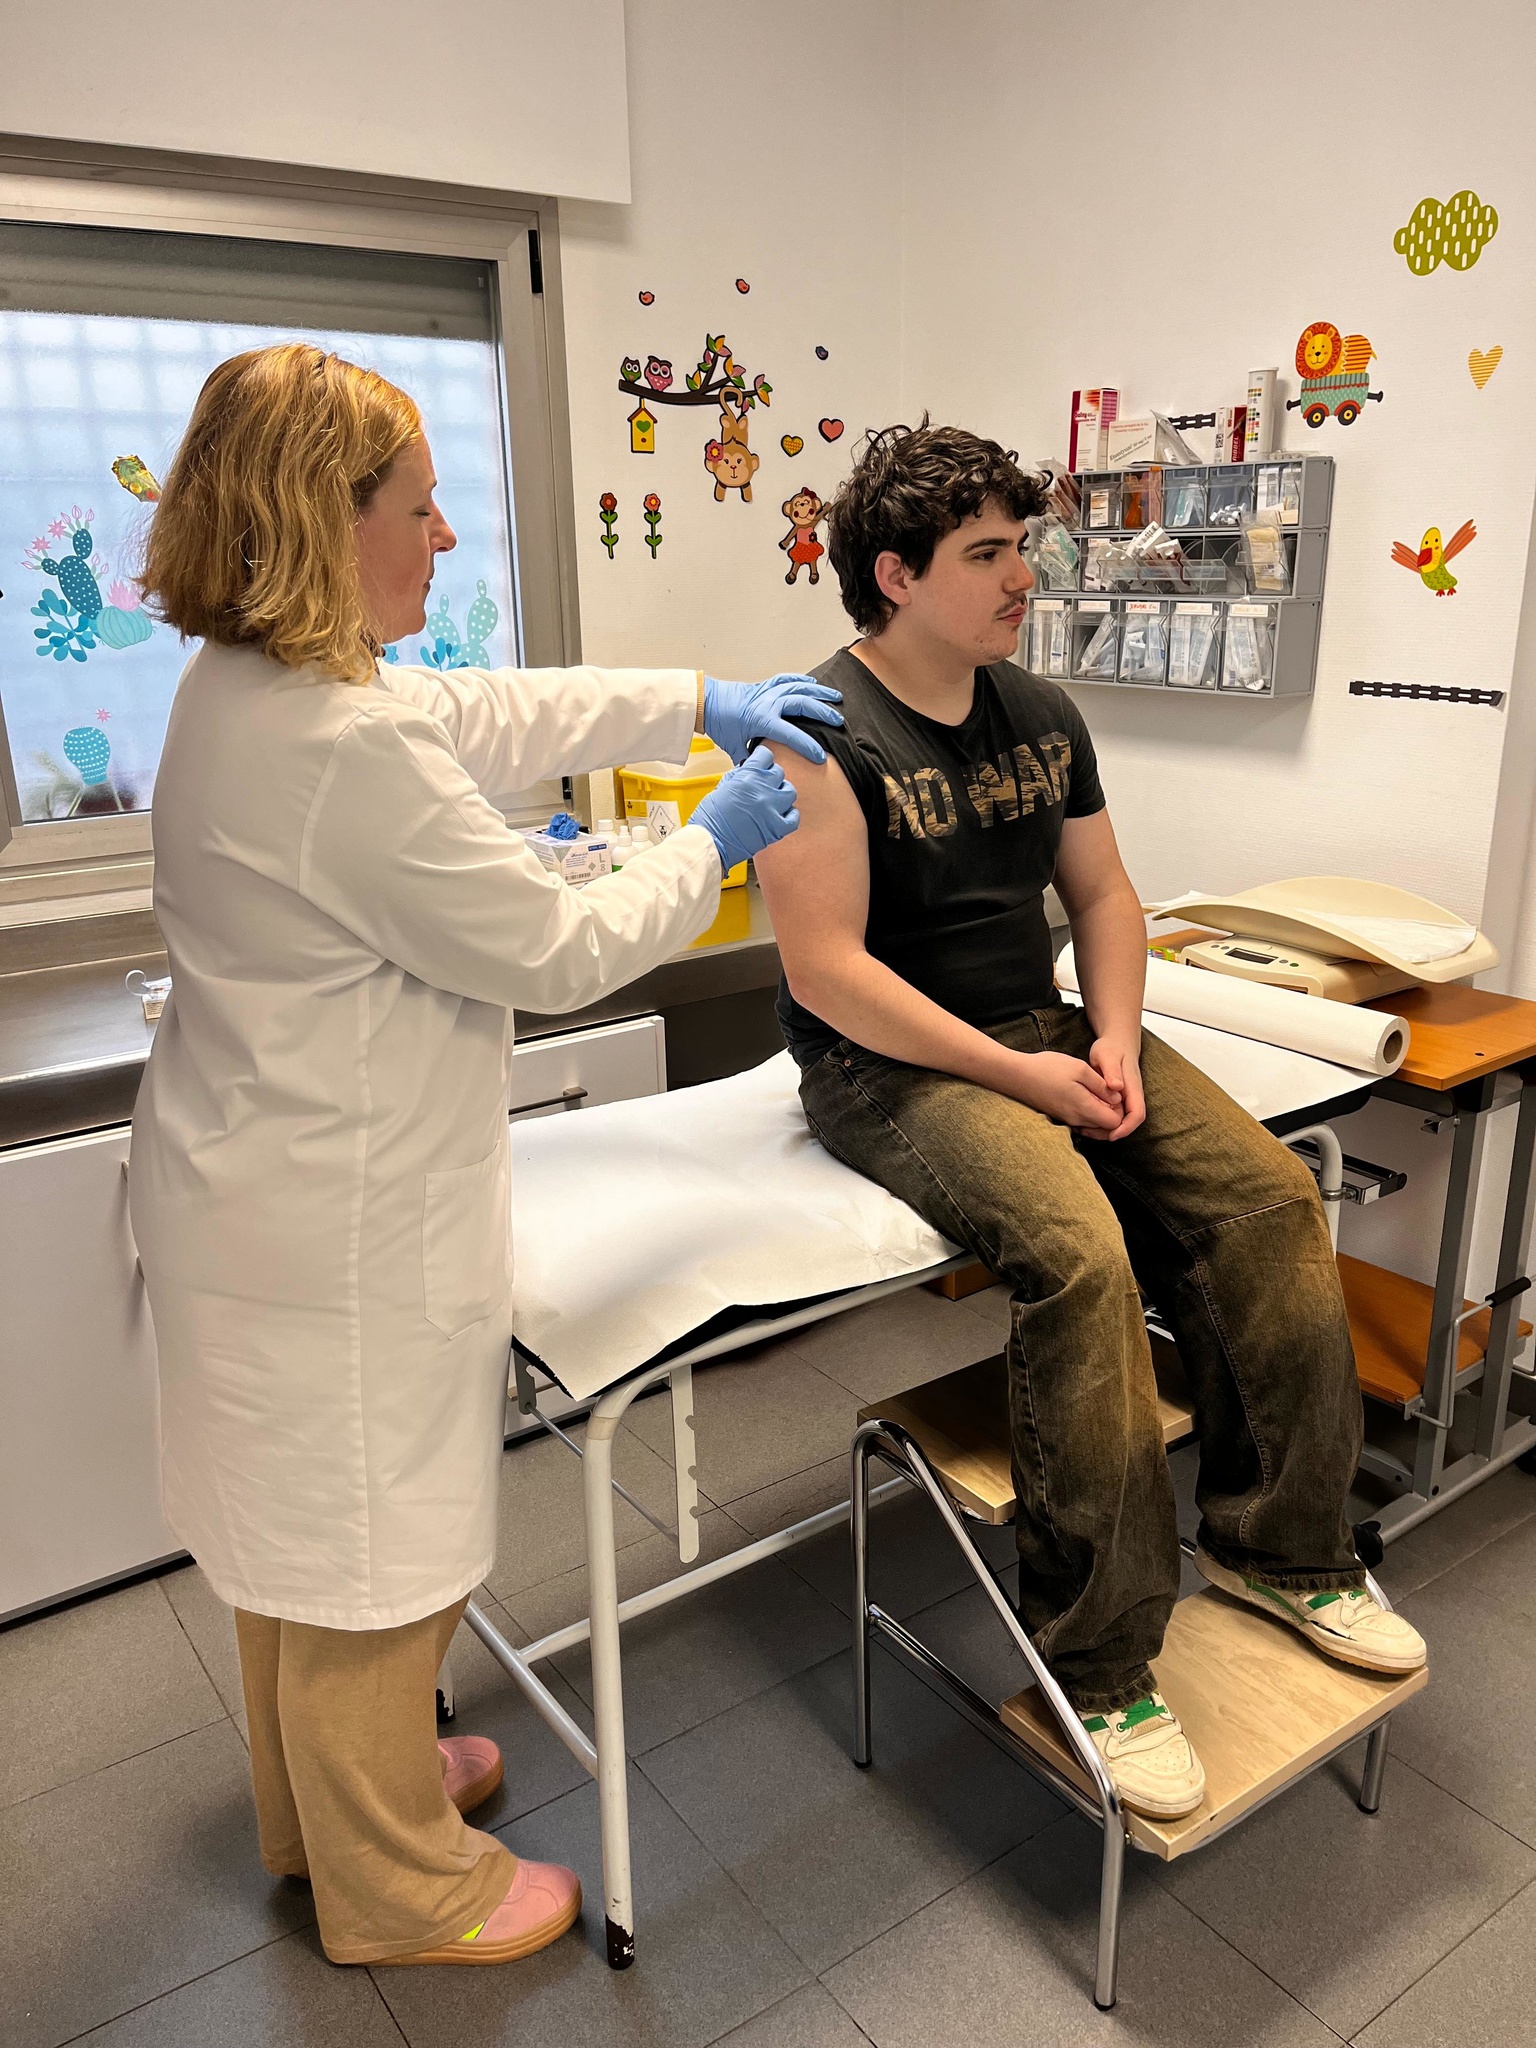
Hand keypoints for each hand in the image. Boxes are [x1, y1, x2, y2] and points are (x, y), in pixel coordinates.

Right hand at [691, 746, 798, 872]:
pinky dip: (790, 814)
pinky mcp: (776, 828)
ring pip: (790, 792)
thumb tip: (747, 770)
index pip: (766, 756)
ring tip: (773, 799)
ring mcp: (772, 809)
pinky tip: (781, 814)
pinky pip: (794, 817)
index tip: (761, 764)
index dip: (762, 760)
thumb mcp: (721, 787)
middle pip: (779, 772)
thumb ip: (738, 776)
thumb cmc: (710, 818)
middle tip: (763, 784)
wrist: (710, 842)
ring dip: (782, 793)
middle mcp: (762, 790)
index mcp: (748, 777)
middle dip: (771, 777)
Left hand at [702, 673, 843, 764]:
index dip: (807, 746)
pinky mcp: (765, 685)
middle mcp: (768, 702)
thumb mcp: (734, 747)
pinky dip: (802, 680)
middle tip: (838, 721)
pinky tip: (814, 684)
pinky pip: (787, 680)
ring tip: (836, 698)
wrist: (707, 701)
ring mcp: (768, 691)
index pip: (790, 734)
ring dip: (819, 693)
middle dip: (822, 712)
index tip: (820, 756)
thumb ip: (750, 760)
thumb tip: (761, 775)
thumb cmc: (720, 723)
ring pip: (799, 688)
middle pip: (802, 704)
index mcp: (761, 719)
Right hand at [997, 1049, 1123, 1133]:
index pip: (1115, 1122)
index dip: (1120, 1109)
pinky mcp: (1061, 1117)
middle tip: (1106, 1090)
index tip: (1113, 1091)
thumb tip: (1117, 1099)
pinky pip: (1082, 1121)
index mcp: (1084, 1108)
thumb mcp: (1080, 1069)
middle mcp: (1077, 1120)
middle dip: (1112, 1112)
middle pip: (1106, 1127)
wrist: (1016, 1076)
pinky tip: (1083, 1094)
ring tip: (1095, 1090)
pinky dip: (1088, 1112)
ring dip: (1100, 1111)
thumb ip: (1102, 1086)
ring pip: (1094, 1125)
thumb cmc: (1048, 1069)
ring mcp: (1068, 1120)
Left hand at [1087, 1036, 1145, 1141]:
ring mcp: (1125, 1098)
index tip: (1112, 1135)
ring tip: (1083, 1130)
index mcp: (1133, 1088)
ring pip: (1120, 1121)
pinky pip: (1112, 1115)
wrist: (1116, 1043)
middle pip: (1129, 1122)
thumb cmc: (1111, 1048)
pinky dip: (1100, 1121)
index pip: (1137, 1114)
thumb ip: (1112, 1071)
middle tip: (1089, 1134)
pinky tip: (1084, 1121)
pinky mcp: (1117, 1099)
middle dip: (1113, 1132)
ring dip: (1104, 1129)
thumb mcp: (1108, 1056)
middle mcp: (1132, 1096)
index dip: (1126, 1128)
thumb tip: (1117, 1087)